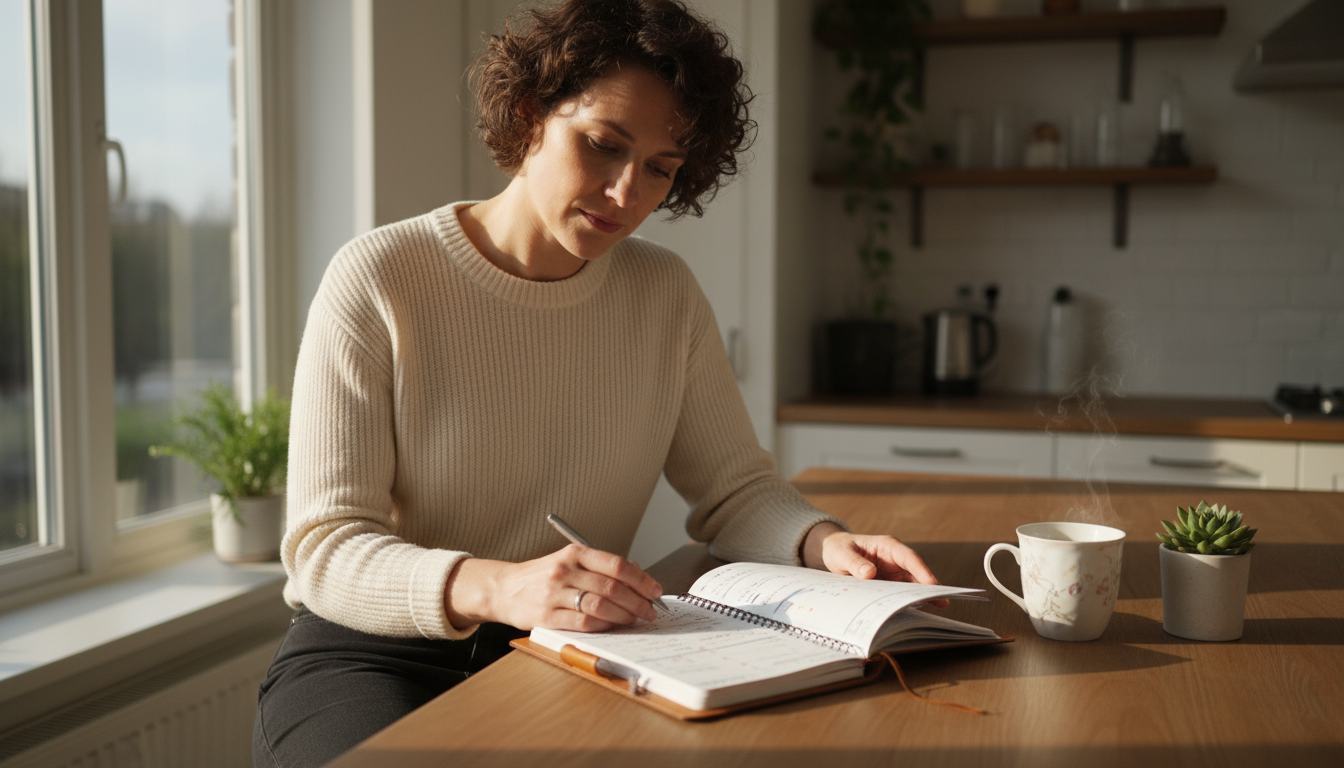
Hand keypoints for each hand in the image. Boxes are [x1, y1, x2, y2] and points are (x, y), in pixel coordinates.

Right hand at [445, 544, 663, 631]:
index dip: (641, 579)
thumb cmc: (542, 576)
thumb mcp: (569, 561)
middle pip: (612, 587)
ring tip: (635, 620)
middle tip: (650, 611)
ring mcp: (554, 594)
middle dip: (638, 601)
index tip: (655, 590)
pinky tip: (613, 627)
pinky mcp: (546, 617)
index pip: (616, 565)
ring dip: (624, 616)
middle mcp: (565, 570)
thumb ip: (599, 568)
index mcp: (574, 553)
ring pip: (600, 606)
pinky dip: (603, 626)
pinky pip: (583, 623)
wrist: (503, 588)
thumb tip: (638, 580)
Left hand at [801, 522, 946, 604]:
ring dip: (922, 595)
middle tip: (941, 601)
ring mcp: (894, 571)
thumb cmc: (839, 549)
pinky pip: (903, 591)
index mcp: (887, 546)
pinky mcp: (891, 582)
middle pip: (916, 572)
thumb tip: (869, 573)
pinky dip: (909, 600)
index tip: (931, 583)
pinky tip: (917, 611)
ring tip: (937, 607)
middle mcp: (895, 558)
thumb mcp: (842, 554)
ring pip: (913, 583)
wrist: (834, 553)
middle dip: (928, 586)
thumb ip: (854, 563)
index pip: (908, 557)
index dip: (921, 570)